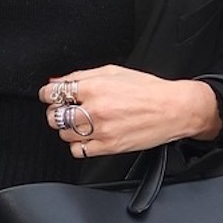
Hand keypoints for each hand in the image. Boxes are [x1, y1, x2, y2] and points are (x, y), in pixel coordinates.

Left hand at [38, 66, 220, 159]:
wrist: (173, 109)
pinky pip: (78, 150)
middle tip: (68, 110)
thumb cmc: (148, 89)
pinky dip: (78, 144)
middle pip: (55, 115)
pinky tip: (88, 136)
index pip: (53, 92)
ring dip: (68, 129)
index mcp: (94, 87)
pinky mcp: (108, 147)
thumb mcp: (113, 71)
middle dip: (57, 112)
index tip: (51, 96)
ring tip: (82, 122)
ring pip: (64, 134)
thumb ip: (81, 75)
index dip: (48, 94)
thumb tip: (57, 81)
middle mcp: (95, 109)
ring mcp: (101, 130)